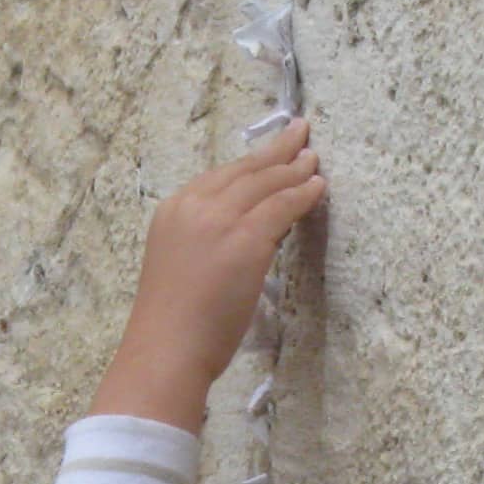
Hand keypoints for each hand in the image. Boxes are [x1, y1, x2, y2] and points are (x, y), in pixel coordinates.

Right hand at [90, 119, 324, 430]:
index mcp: (172, 210)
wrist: (166, 349)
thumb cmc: (172, 323)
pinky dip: (304, 194)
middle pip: (246, 170)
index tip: (270, 152)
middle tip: (300, 135)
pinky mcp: (246, 239)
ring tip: (314, 160)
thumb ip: (205, 239)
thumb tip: (244, 232)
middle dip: (277, 151)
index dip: (250, 162)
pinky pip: (283, 205)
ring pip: (267, 182)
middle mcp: (194, 206)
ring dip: (295, 168)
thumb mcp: (180, 264)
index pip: (220, 176)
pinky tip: (318, 188)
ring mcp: (220, 220)